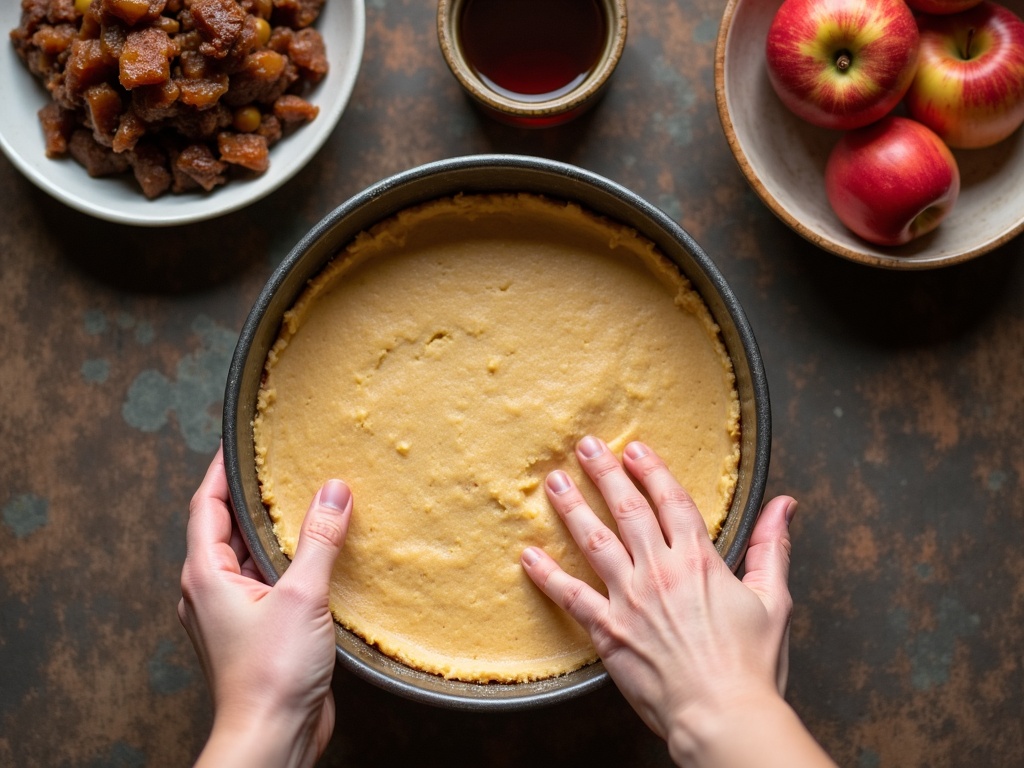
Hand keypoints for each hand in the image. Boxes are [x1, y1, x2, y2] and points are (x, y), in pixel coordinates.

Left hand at [178, 446, 351, 767]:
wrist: (272, 739)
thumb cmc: (271, 674)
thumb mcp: (300, 595)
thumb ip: (317, 539)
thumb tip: (333, 489)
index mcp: (205, 575)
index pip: (207, 504)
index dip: (222, 470)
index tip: (240, 441)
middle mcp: (211, 591)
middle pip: (227, 528)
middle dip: (254, 496)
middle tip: (285, 465)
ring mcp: (232, 614)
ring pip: (250, 558)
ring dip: (275, 532)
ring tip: (309, 503)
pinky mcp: (256, 633)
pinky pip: (269, 584)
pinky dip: (289, 563)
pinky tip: (320, 558)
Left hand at [521, 436, 833, 767]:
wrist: (723, 714)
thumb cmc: (752, 665)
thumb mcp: (775, 599)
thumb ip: (773, 547)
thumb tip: (785, 505)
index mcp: (699, 560)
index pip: (671, 500)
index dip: (651, 471)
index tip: (634, 449)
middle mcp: (659, 570)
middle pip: (627, 509)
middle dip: (604, 473)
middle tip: (585, 447)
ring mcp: (630, 599)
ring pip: (594, 541)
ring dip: (572, 508)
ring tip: (554, 483)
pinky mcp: (608, 630)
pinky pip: (570, 596)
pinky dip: (546, 574)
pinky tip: (528, 555)